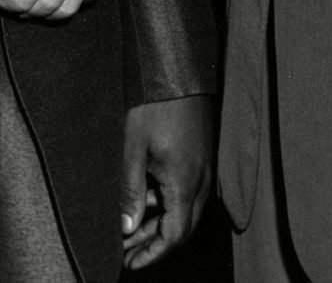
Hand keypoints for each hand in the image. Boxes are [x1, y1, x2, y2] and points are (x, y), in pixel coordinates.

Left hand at [121, 94, 215, 268]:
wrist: (177, 69)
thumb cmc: (153, 105)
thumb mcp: (133, 149)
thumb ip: (131, 192)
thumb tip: (127, 228)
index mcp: (185, 182)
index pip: (174, 235)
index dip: (152, 253)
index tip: (129, 263)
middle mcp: (202, 179)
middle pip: (183, 227)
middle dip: (154, 242)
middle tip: (125, 249)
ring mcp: (206, 167)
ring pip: (187, 209)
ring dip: (161, 223)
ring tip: (129, 225)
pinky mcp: (203, 155)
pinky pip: (190, 191)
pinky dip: (169, 203)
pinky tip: (147, 197)